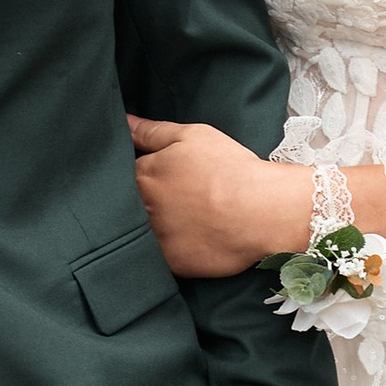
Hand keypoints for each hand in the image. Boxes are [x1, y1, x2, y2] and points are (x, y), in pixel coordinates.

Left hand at [128, 117, 307, 275]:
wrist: (261, 211)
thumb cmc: (230, 170)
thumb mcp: (191, 137)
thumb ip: (151, 131)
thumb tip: (123, 122)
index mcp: (143, 174)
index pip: (124, 175)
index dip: (141, 176)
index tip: (161, 179)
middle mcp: (142, 207)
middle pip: (128, 205)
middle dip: (142, 202)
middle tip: (176, 201)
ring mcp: (154, 237)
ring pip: (141, 233)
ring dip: (153, 228)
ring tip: (183, 222)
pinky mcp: (170, 262)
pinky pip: (159, 259)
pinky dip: (168, 251)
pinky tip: (188, 242)